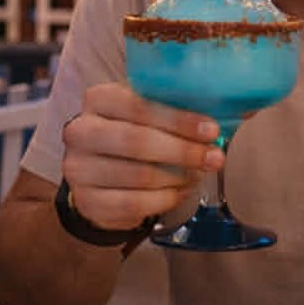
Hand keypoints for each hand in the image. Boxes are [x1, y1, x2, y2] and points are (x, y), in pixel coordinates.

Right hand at [59, 82, 219, 230]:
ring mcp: (79, 169)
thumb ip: (175, 111)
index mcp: (97, 100)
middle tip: (214, 158)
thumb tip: (224, 119)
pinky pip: (134, 205)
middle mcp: (80, 132)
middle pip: (136, 141)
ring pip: (138, 176)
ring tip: (198, 175)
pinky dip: (165, 200)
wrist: (97, 174)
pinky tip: (180, 192)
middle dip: (182, 151)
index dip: (178, 119)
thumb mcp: (146, 114)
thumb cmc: (131, 134)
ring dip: (178, 177)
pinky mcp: (87, 202)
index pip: (137, 105)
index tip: (211, 130)